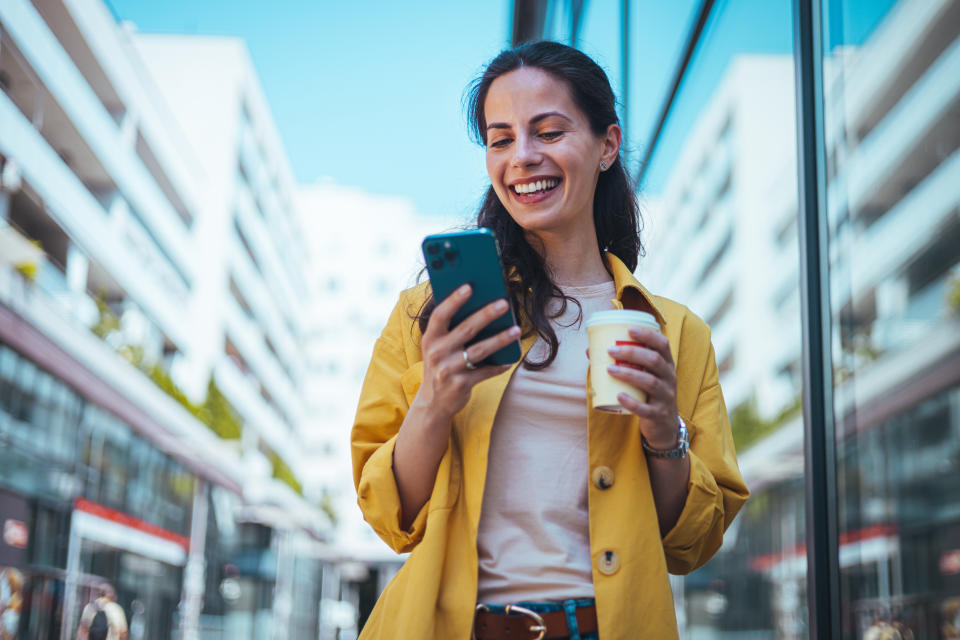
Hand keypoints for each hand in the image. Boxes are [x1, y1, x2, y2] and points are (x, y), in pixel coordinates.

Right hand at [415, 284, 519, 422]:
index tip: (469, 287)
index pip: (440, 315)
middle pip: (465, 329)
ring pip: (479, 351)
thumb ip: (451, 329)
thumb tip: (480, 305)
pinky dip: (499, 366)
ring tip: (516, 330)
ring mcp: (448, 370)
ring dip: (500, 339)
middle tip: (504, 303)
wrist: (433, 402)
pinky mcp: (460, 385)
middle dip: (486, 314)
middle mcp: (437, 353)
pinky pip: (485, 372)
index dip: (454, 300)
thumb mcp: (438, 347)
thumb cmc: (441, 365)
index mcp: (430, 338)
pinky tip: (511, 359)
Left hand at [605, 326, 678, 448]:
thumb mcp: (643, 376)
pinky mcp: (658, 414)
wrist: (664, 425)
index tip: (629, 329)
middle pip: (654, 360)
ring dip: (628, 374)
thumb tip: (590, 351)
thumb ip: (623, 363)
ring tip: (609, 369)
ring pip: (650, 382)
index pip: (662, 344)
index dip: (648, 335)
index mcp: (666, 365)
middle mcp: (669, 378)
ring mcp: (665, 397)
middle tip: (610, 350)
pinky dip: (631, 402)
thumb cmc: (648, 394)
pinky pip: (646, 409)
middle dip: (632, 353)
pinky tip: (618, 396)